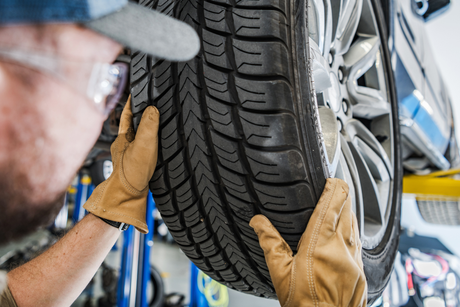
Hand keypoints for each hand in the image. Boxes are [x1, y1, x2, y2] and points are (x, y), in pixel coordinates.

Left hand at [84, 96, 158, 232]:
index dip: (132, 101)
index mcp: (122, 136)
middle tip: (149, 102)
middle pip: (132, 122)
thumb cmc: (132, 173)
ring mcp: (128, 154)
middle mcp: (123, 143)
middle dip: (139, 112)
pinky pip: (142, 146)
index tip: (137, 90)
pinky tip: (155, 144)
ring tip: (155, 120)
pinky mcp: (135, 163)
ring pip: (137, 134)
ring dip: (145, 127)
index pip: (126, 112)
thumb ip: (148, 125)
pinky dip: (148, 141)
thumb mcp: (143, 145)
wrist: (128, 197)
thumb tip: (152, 109)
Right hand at [250, 178, 366, 306]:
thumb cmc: (304, 306)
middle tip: (335, 186)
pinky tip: (346, 232)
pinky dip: (352, 230)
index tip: (331, 179)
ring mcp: (355, 261)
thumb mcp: (280, 273)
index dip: (334, 188)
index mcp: (320, 246)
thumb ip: (270, 243)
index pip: (332, 206)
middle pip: (348, 210)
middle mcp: (342, 250)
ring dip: (349, 211)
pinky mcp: (361, 272)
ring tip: (340, 204)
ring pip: (356, 225)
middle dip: (343, 195)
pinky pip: (359, 242)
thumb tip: (258, 222)